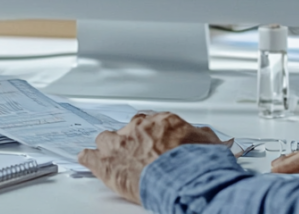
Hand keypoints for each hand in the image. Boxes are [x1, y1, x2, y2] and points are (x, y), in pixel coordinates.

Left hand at [78, 112, 223, 203]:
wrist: (179, 178)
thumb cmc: (193, 164)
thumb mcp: (209, 145)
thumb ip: (204, 138)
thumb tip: (210, 139)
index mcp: (162, 121)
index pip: (154, 122)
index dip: (154, 134)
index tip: (157, 141)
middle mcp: (138, 128)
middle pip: (129, 127)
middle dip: (132, 138)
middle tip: (139, 150)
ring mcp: (120, 144)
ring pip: (106, 138)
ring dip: (109, 146)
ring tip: (112, 154)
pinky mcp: (106, 163)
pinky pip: (89, 156)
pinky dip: (88, 158)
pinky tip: (88, 159)